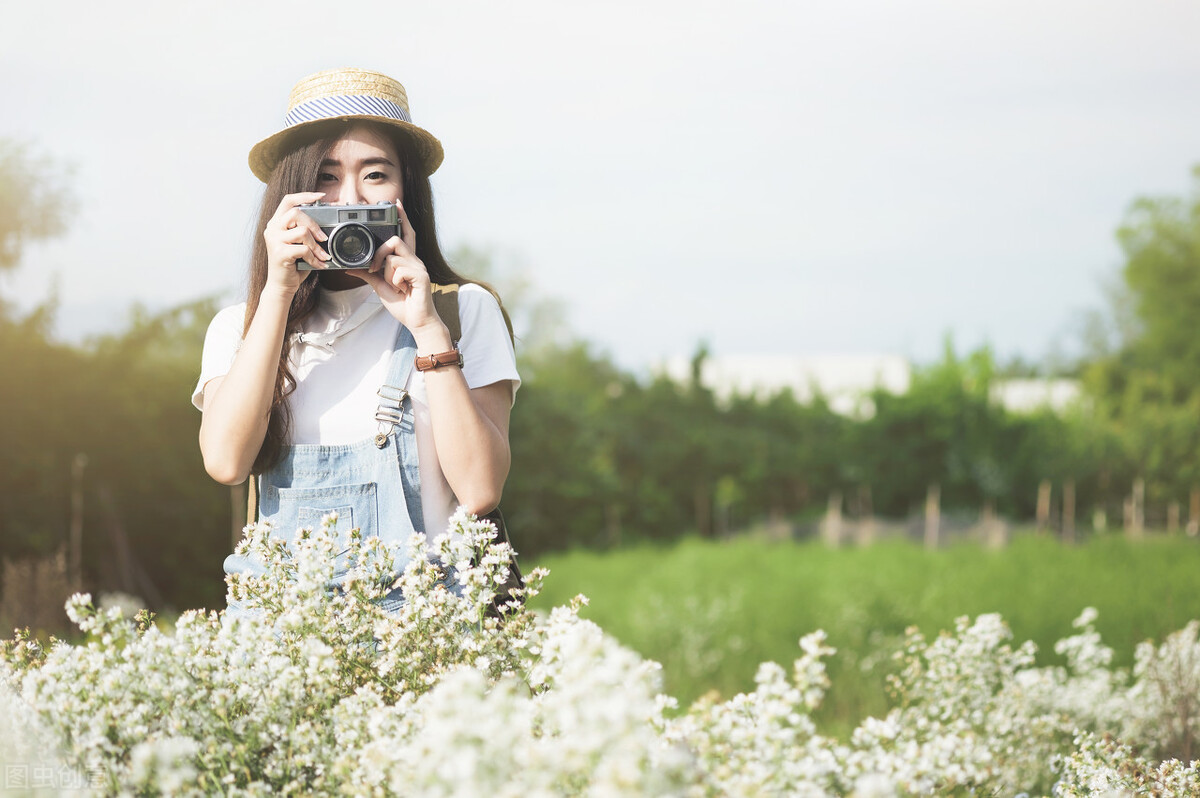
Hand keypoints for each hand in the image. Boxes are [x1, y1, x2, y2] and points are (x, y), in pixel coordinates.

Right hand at [262, 192, 329, 294]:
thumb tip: (327, 224)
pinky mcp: (279, 253)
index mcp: (276, 222)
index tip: (321, 196)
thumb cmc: (293, 264)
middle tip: (324, 238)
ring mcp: (274, 240)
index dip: (305, 195)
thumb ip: (305, 231)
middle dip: (314, 225)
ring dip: (316, 245)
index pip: (288, 201)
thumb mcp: (299, 243)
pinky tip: (317, 265)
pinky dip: (314, 258)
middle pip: (296, 213)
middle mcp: (272, 228)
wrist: (282, 285)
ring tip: (322, 255)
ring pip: (302, 231)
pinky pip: (303, 249)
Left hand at [352, 202, 450, 349]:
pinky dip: (394, 281)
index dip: (402, 218)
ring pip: (394, 256)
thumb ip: (367, 274)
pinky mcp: (421, 276)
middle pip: (396, 240)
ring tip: (392, 285)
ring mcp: (419, 267)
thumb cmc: (402, 303)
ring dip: (386, 272)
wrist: (417, 321)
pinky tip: (401, 290)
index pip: (405, 233)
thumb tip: (349, 269)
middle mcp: (414, 260)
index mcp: (406, 260)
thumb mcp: (379, 286)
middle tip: (374, 268)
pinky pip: (399, 269)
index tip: (397, 203)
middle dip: (380, 253)